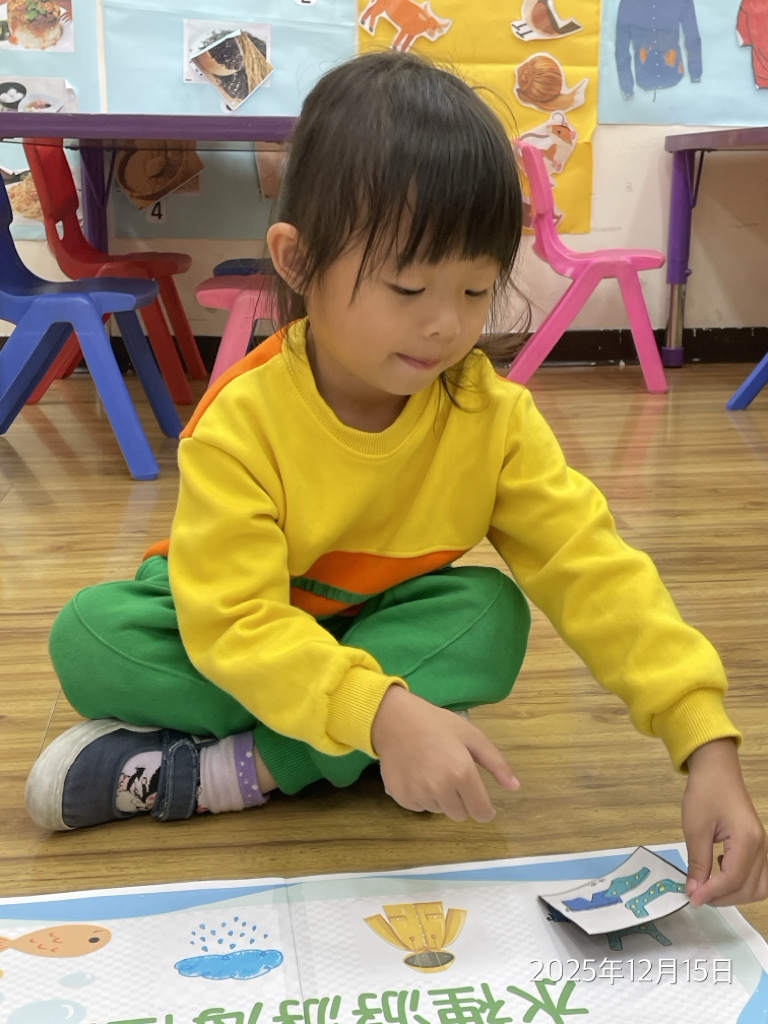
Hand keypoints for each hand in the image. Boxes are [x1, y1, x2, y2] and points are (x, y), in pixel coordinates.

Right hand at [370, 685, 518, 822]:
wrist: (394, 719)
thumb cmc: (436, 724)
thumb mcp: (471, 736)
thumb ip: (496, 763)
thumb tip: (515, 787)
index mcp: (461, 773)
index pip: (481, 812)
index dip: (485, 809)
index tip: (481, 800)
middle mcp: (440, 789)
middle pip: (460, 815)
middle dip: (462, 801)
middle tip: (453, 777)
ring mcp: (419, 795)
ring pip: (440, 811)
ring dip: (441, 798)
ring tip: (433, 771)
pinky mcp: (402, 798)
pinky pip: (420, 807)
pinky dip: (422, 797)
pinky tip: (418, 775)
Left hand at [682, 738, 767, 905]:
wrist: (717, 768)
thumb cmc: (705, 792)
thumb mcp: (695, 828)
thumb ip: (697, 863)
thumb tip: (694, 892)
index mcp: (747, 841)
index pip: (733, 880)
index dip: (712, 894)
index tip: (691, 900)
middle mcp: (762, 847)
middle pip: (749, 889)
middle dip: (723, 897)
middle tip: (697, 894)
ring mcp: (764, 846)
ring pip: (758, 886)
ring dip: (734, 893)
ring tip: (709, 885)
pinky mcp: (759, 845)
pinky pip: (758, 875)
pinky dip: (741, 882)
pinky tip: (720, 870)